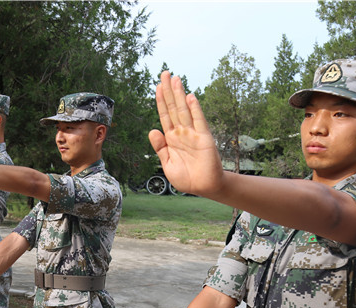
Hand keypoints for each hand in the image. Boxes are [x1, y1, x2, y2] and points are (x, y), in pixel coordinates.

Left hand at [149, 71, 223, 195]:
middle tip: (165, 73)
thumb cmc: (186, 177)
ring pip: (184, 110)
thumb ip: (160, 148)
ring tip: (175, 79)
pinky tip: (189, 97)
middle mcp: (182, 132)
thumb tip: (152, 130)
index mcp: (172, 138)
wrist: (203, 187)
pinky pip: (199, 120)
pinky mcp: (204, 138)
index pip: (164, 115)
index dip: (160, 101)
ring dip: (179, 94)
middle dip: (168, 91)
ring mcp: (193, 133)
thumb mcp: (167, 164)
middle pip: (173, 108)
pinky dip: (194, 109)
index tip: (157, 87)